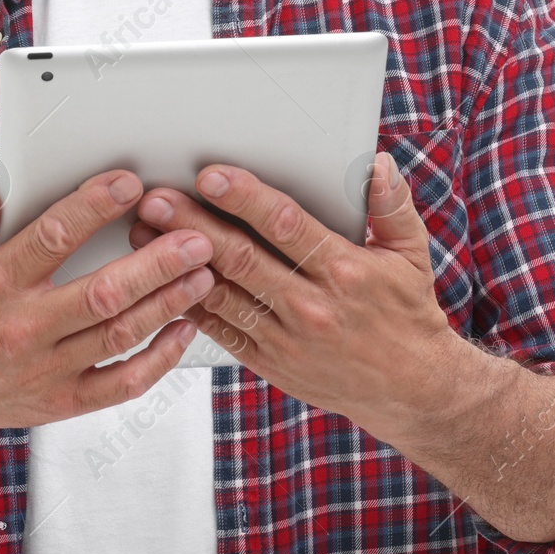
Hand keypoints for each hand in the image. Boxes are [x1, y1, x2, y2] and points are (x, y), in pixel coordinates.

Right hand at [0, 170, 216, 441]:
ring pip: (120, 334)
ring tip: (204, 273)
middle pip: (103, 292)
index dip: (95, 207)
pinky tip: (185, 330)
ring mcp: (47, 369)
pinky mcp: (64, 401)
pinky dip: (160, 360)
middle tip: (197, 238)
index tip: (131, 183)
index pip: (53, 238)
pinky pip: (122, 383)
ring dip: (168, 304)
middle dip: (156, 264)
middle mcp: (24, 327)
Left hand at [129, 153, 455, 444]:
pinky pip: (220, 329)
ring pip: (221, 294)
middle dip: (192, 226)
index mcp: (345, 271)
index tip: (211, 175)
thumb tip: (378, 163)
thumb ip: (392, 206)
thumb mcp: (411, 255)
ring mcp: (286, 337)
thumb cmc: (406, 314)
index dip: (245, 199)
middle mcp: (311, 306)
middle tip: (155, 200)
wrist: (409, 390)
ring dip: (177, 264)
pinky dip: (188, 305)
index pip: (286, 226)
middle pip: (241, 258)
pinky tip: (159, 282)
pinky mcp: (269, 361)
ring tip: (142, 234)